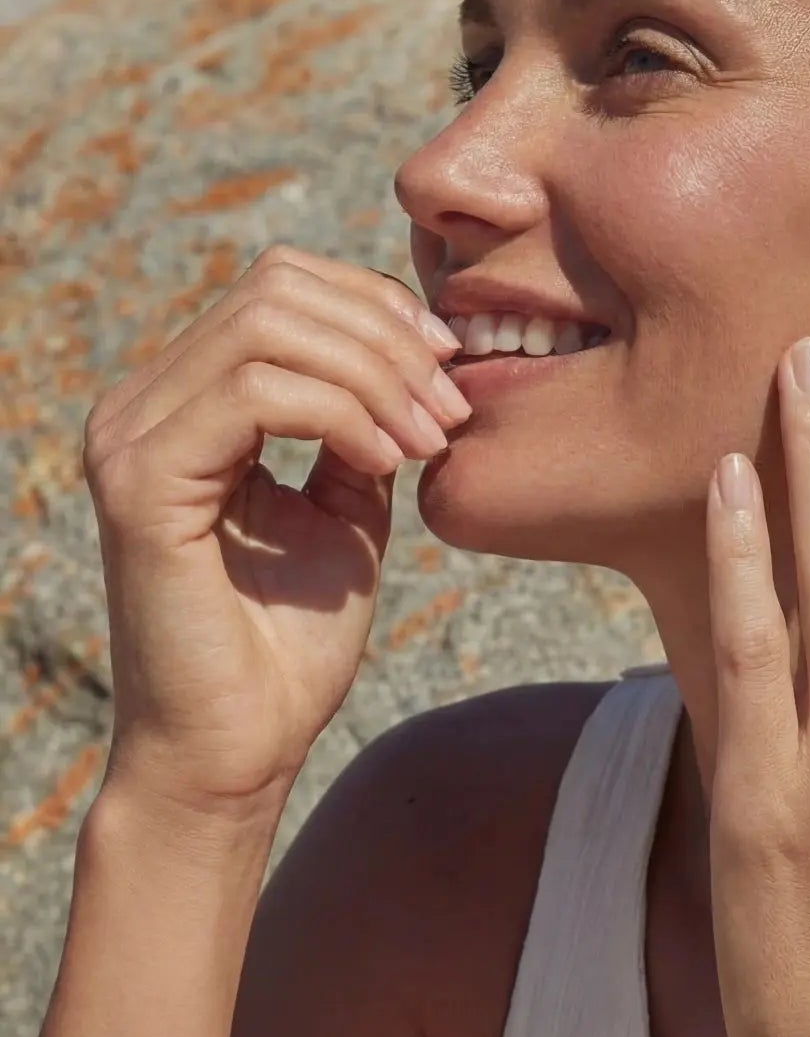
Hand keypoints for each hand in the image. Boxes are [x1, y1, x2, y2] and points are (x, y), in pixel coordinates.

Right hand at [82, 244, 468, 824]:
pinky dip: (340, 413)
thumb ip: (360, 429)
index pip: (281, 287)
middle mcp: (143, 405)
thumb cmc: (290, 643)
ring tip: (427, 442)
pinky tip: (385, 463)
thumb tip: (411, 361)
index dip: (379, 309)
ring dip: (375, 376)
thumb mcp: (346, 511)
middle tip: (449, 410)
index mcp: (187, 402)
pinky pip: (251, 391)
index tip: (451, 370)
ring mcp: (131, 437)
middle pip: (277, 288)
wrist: (240, 749)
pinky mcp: (141, 482)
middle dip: (386, 339)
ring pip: (267, 327)